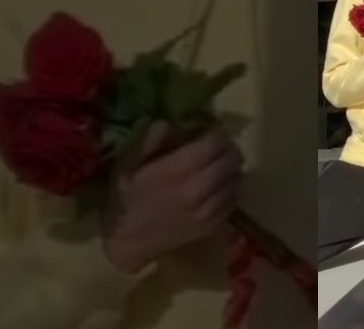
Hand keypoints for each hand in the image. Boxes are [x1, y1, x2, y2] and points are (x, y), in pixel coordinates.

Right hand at [102, 124, 242, 272]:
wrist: (127, 242)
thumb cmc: (125, 198)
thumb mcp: (128, 162)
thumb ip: (152, 137)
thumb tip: (177, 121)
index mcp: (176, 172)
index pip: (215, 143)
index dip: (214, 133)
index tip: (206, 132)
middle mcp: (198, 191)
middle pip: (233, 159)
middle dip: (227, 148)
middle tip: (215, 147)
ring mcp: (209, 211)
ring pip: (238, 178)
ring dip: (231, 168)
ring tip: (216, 166)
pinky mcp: (214, 226)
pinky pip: (235, 199)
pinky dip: (230, 188)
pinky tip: (216, 186)